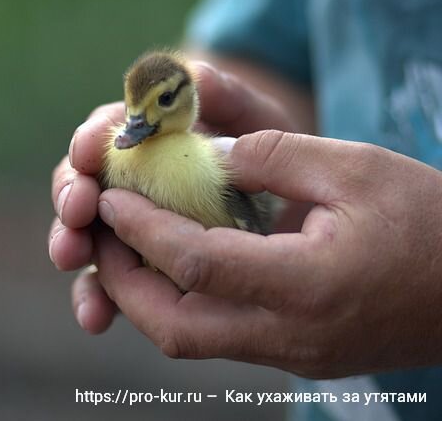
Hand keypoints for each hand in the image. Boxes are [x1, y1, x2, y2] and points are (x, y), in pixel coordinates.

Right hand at [49, 61, 299, 332]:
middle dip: (73, 197)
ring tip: (72, 256)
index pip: (106, 134)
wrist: (285, 207)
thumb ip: (230, 99)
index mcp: (144, 139)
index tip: (89, 153)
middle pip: (82, 187)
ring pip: (88, 239)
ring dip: (74, 248)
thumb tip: (195, 78)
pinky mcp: (139, 272)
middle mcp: (126, 183)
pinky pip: (111, 288)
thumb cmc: (267, 160)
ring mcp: (128, 230)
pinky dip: (99, 300)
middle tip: (77, 210)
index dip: (92, 142)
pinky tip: (97, 318)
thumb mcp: (258, 126)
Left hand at [95, 130, 441, 377]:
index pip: (194, 263)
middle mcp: (292, 335)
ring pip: (190, 340)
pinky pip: (218, 337)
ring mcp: (293, 354)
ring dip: (146, 297)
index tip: (112, 198)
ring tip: (126, 249)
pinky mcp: (296, 355)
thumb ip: (273, 157)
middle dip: (124, 282)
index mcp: (308, 285)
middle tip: (103, 236)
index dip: (142, 229)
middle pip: (175, 327)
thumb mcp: (355, 168)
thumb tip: (206, 155)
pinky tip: (176, 267)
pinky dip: (182, 303)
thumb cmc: (429, 222)